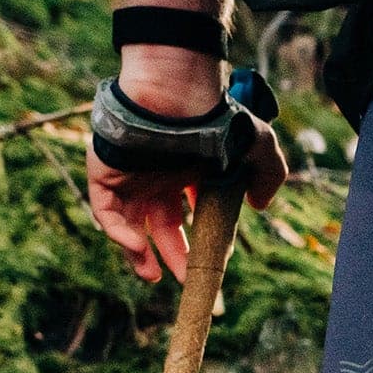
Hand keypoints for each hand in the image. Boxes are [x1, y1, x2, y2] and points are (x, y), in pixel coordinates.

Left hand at [86, 47, 287, 284]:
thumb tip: (260, 205)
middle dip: (175, 258)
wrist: (175, 90)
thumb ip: (268, 176)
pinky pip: (106, 215)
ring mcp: (129, 177)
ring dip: (141, 256)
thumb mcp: (258, 147)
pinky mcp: (104, 175)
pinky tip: (141, 251)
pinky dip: (120, 237)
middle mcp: (157, 177)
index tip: (212, 263)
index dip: (201, 243)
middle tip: (187, 282)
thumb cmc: (215, 114)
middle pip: (162, 228)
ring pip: (130, 227)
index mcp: (187, 172)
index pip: (191, 217)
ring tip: (155, 276)